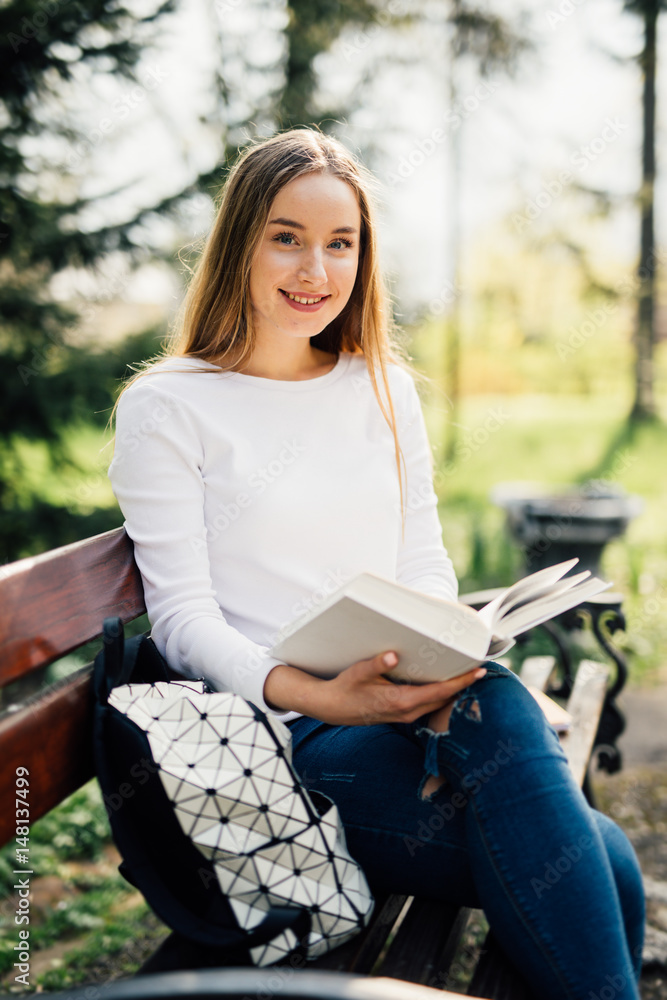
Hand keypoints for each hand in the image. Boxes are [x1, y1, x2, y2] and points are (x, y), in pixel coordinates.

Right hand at [264, 653, 485, 725]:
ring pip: (437, 703)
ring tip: (468, 674)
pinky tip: (445, 683)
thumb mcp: (358, 673)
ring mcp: (405, 715)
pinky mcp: (402, 713)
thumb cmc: (345, 689)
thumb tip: (393, 656)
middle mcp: (407, 712)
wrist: (332, 708)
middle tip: (481, 668)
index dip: (460, 683)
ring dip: (453, 690)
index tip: (478, 672)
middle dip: (463, 685)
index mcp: (400, 702)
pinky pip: (428, 704)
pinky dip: (440, 694)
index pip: (439, 692)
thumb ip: (376, 664)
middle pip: (443, 699)